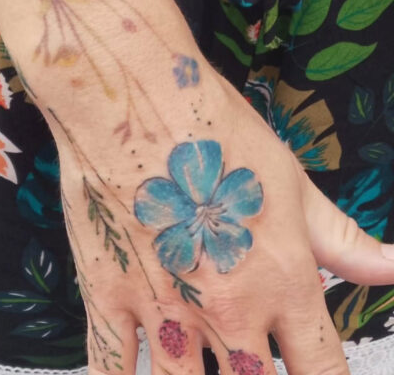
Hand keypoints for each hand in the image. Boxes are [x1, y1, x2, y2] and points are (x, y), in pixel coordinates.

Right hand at [50, 71, 393, 374]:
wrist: (140, 102)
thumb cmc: (217, 133)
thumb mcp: (291, 181)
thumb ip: (342, 239)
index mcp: (283, 281)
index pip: (323, 371)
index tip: (316, 373)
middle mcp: (228, 308)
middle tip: (249, 362)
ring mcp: (163, 308)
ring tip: (198, 364)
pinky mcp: (107, 296)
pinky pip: (110, 367)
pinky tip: (130, 373)